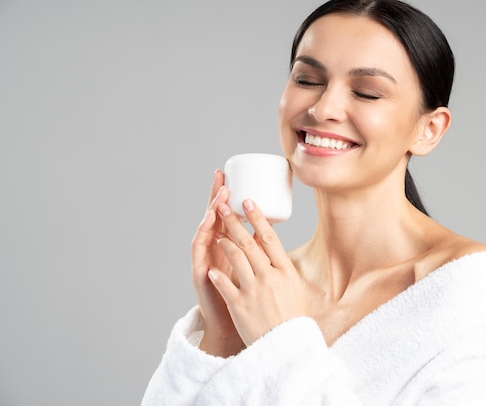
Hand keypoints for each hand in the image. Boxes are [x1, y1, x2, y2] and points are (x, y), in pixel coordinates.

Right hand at [191, 170, 243, 356]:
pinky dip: (203, 238)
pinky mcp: (201, 275)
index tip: (229, 175)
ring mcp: (205, 261)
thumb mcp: (252, 268)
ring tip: (218, 199)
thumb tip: (267, 226)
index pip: (225, 215)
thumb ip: (255, 247)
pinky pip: (200, 253)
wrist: (232, 326)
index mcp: (225, 246)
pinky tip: (207, 226)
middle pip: (212, 218)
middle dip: (215, 197)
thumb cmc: (245, 296)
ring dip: (210, 213)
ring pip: (205, 232)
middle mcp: (213, 250)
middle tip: (221, 177)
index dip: (226, 196)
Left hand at [209, 198, 309, 345]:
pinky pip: (224, 283)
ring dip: (224, 242)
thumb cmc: (294, 320)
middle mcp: (269, 277)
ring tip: (217, 233)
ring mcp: (253, 290)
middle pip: (248, 242)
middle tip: (223, 206)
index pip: (270, 237)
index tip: (248, 202)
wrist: (287, 348)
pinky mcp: (239, 305)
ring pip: (234, 258)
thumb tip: (276, 251)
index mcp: (286, 271)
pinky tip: (212, 267)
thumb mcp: (296, 290)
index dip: (257, 217)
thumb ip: (284, 270)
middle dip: (233, 221)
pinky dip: (217, 274)